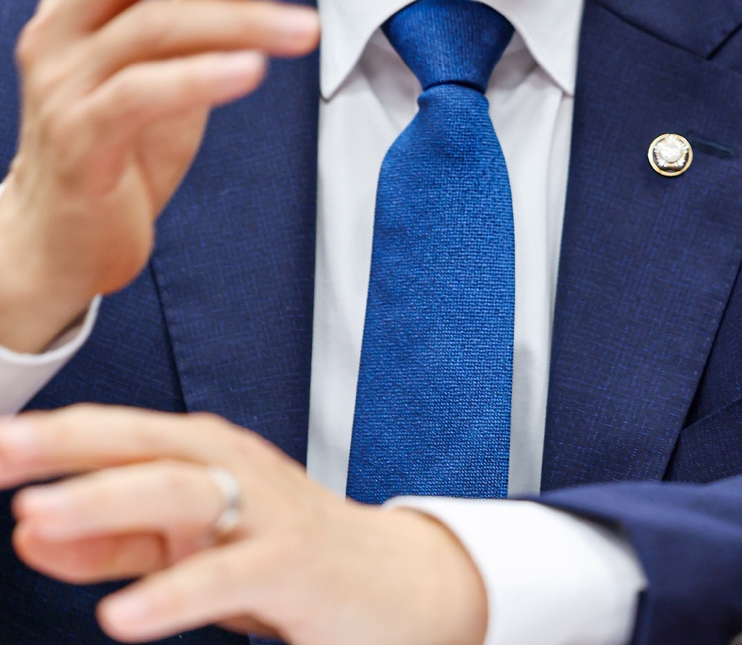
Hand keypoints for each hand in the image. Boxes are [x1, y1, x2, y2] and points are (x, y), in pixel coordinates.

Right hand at [0, 0, 319, 352]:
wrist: (59, 240)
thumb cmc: (117, 143)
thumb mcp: (172, 60)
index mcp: (80, 0)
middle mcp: (60, 30)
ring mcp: (64, 84)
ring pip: (148, 26)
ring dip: (237, 19)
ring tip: (305, 27)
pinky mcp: (80, 140)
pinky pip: (140, 95)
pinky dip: (201, 77)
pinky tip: (252, 71)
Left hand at [0, 405, 487, 644]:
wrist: (393, 584)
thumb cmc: (282, 559)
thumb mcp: (187, 548)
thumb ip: (111, 542)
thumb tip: (25, 530)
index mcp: (202, 453)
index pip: (115, 434)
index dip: (50, 436)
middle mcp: (231, 466)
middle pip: (140, 443)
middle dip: (66, 444)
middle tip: (1, 453)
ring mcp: (263, 510)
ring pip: (176, 492)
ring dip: (103, 501)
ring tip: (34, 516)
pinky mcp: (292, 563)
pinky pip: (225, 575)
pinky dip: (171, 594)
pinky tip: (120, 617)